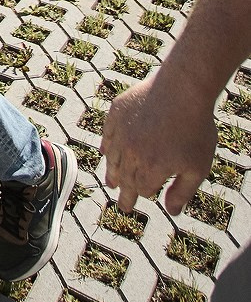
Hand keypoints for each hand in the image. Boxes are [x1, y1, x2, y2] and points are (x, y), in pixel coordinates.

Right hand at [102, 73, 216, 213]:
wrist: (183, 89)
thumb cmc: (195, 129)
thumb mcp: (197, 167)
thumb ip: (182, 192)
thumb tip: (171, 212)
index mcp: (150, 169)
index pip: (141, 189)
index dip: (142, 196)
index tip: (137, 203)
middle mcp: (131, 153)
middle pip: (125, 178)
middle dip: (124, 193)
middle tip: (123, 205)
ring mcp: (121, 133)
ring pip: (113, 159)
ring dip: (113, 172)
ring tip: (111, 182)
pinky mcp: (116, 114)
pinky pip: (107, 135)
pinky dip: (106, 146)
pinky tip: (105, 152)